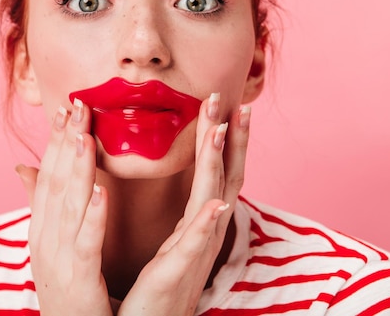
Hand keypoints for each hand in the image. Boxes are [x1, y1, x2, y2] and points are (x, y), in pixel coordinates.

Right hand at [17, 99, 112, 315]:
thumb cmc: (65, 289)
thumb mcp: (50, 243)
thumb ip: (42, 204)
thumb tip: (22, 166)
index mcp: (41, 229)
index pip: (47, 176)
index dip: (55, 141)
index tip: (67, 108)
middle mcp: (45, 239)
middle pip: (54, 183)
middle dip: (64, 143)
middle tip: (77, 105)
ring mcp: (58, 260)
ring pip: (67, 206)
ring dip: (75, 169)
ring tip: (84, 135)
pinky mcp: (78, 280)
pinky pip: (86, 243)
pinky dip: (91, 216)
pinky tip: (100, 191)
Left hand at [118, 94, 250, 315]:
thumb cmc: (157, 288)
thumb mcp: (166, 244)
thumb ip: (175, 214)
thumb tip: (177, 187)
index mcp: (197, 222)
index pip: (216, 173)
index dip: (222, 139)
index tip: (223, 104)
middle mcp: (204, 232)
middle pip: (223, 177)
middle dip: (229, 139)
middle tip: (232, 101)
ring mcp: (194, 251)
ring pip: (213, 200)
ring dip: (219, 164)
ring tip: (221, 130)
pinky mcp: (177, 273)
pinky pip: (194, 245)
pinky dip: (206, 223)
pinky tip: (216, 204)